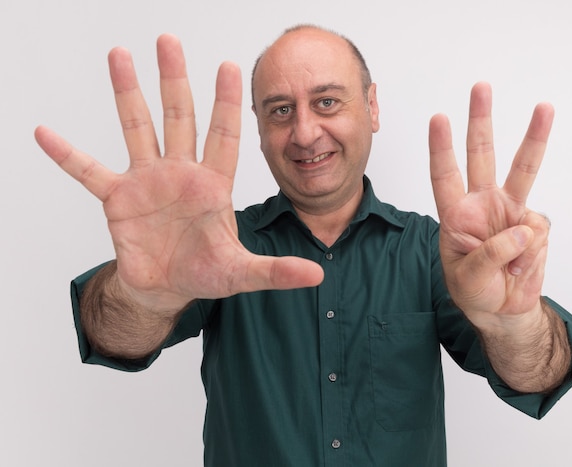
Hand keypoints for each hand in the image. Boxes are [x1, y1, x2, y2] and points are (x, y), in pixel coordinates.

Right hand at [35, 34, 322, 310]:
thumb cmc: (205, 274)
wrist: (167, 289)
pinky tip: (45, 132)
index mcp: (213, 185)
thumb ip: (276, 271)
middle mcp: (180, 173)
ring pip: (138, 128)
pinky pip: (88, 171)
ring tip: (119, 55)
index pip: (224, 135)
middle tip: (168, 40)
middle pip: (179, 117)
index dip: (227, 103)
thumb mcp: (242, 273)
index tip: (229, 66)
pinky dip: (67, 154)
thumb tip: (318, 274)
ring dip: (128, 93)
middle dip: (175, 79)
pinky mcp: (117, 199)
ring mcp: (147, 182)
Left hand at [428, 82, 552, 327]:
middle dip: (481, 121)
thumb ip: (490, 254)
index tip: (438, 118)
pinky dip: (530, 254)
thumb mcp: (467, 279)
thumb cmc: (474, 292)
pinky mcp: (534, 226)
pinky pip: (537, 230)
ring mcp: (510, 212)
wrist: (502, 310)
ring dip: (533, 138)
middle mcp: (482, 205)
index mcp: (456, 214)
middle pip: (482, 156)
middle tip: (481, 88)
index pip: (444, 176)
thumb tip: (521, 230)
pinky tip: (520, 267)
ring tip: (544, 108)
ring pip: (523, 169)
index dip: (441, 148)